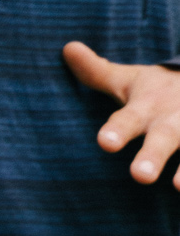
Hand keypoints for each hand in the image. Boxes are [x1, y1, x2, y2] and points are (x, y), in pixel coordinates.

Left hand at [65, 41, 179, 185]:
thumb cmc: (160, 88)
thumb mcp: (131, 80)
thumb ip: (98, 72)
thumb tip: (67, 48)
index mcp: (147, 108)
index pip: (128, 120)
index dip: (117, 130)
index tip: (105, 142)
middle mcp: (174, 120)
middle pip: (163, 138)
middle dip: (152, 155)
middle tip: (139, 176)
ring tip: (177, 186)